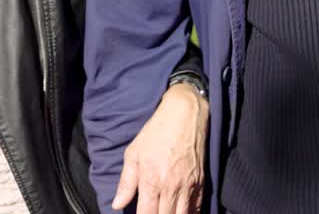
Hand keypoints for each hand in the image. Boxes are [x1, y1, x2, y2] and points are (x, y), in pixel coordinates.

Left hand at [112, 82, 208, 213]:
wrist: (184, 114)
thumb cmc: (157, 132)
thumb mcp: (134, 153)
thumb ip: (126, 182)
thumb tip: (117, 204)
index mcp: (151, 181)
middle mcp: (170, 187)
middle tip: (152, 213)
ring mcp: (188, 186)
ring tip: (165, 213)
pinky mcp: (200, 181)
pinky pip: (197, 207)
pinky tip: (182, 213)